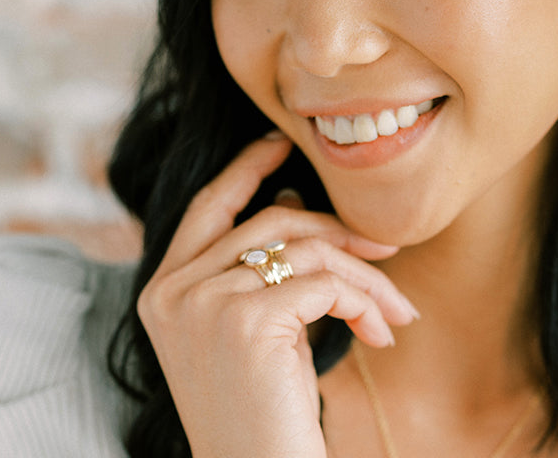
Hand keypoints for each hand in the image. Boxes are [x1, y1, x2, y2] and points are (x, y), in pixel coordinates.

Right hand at [137, 132, 417, 457]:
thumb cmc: (262, 413)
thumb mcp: (247, 330)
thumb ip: (253, 270)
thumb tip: (289, 201)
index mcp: (162, 290)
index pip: (208, 205)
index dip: (246, 167)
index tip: (280, 144)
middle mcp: (174, 291)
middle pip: (272, 221)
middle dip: (338, 231)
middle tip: (385, 252)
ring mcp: (205, 303)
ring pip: (307, 249)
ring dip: (364, 275)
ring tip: (394, 309)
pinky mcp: (248, 319)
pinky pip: (327, 283)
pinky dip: (365, 301)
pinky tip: (381, 332)